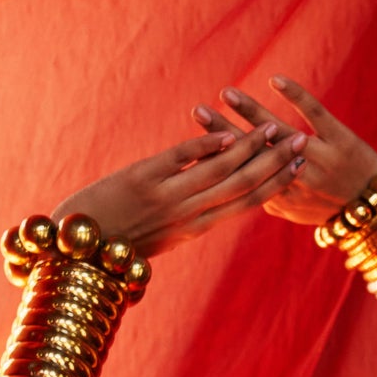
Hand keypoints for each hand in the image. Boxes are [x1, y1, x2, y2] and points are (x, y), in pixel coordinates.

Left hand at [49, 121, 307, 257]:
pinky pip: (183, 159)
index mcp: (192, 230)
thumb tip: (204, 197)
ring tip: (273, 129)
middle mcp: (186, 215)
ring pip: (219, 172)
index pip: (244, 205)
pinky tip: (228, 133)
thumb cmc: (113, 241)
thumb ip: (184, 215)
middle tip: (302, 142)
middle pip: (242, 187)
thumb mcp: (158, 234)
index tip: (298, 168)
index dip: (274, 185)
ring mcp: (166, 197)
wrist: (74, 247)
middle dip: (274, 164)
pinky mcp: (143, 178)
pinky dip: (208, 145)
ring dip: (250, 148)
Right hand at [190, 75, 376, 226]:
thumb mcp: (297, 212)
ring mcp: (319, 159)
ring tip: (226, 92)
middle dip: (223, 132)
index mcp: (282, 198)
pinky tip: (274, 79)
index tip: (191, 146)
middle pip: (254, 154)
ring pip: (280, 134)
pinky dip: (295, 96)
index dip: (217, 161)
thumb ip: (269, 198)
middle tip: (197, 112)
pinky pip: (315, 115)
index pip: (243, 176)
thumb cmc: (332, 208)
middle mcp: (297, 180)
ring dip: (252, 112)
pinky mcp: (340, 141)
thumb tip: (238, 187)